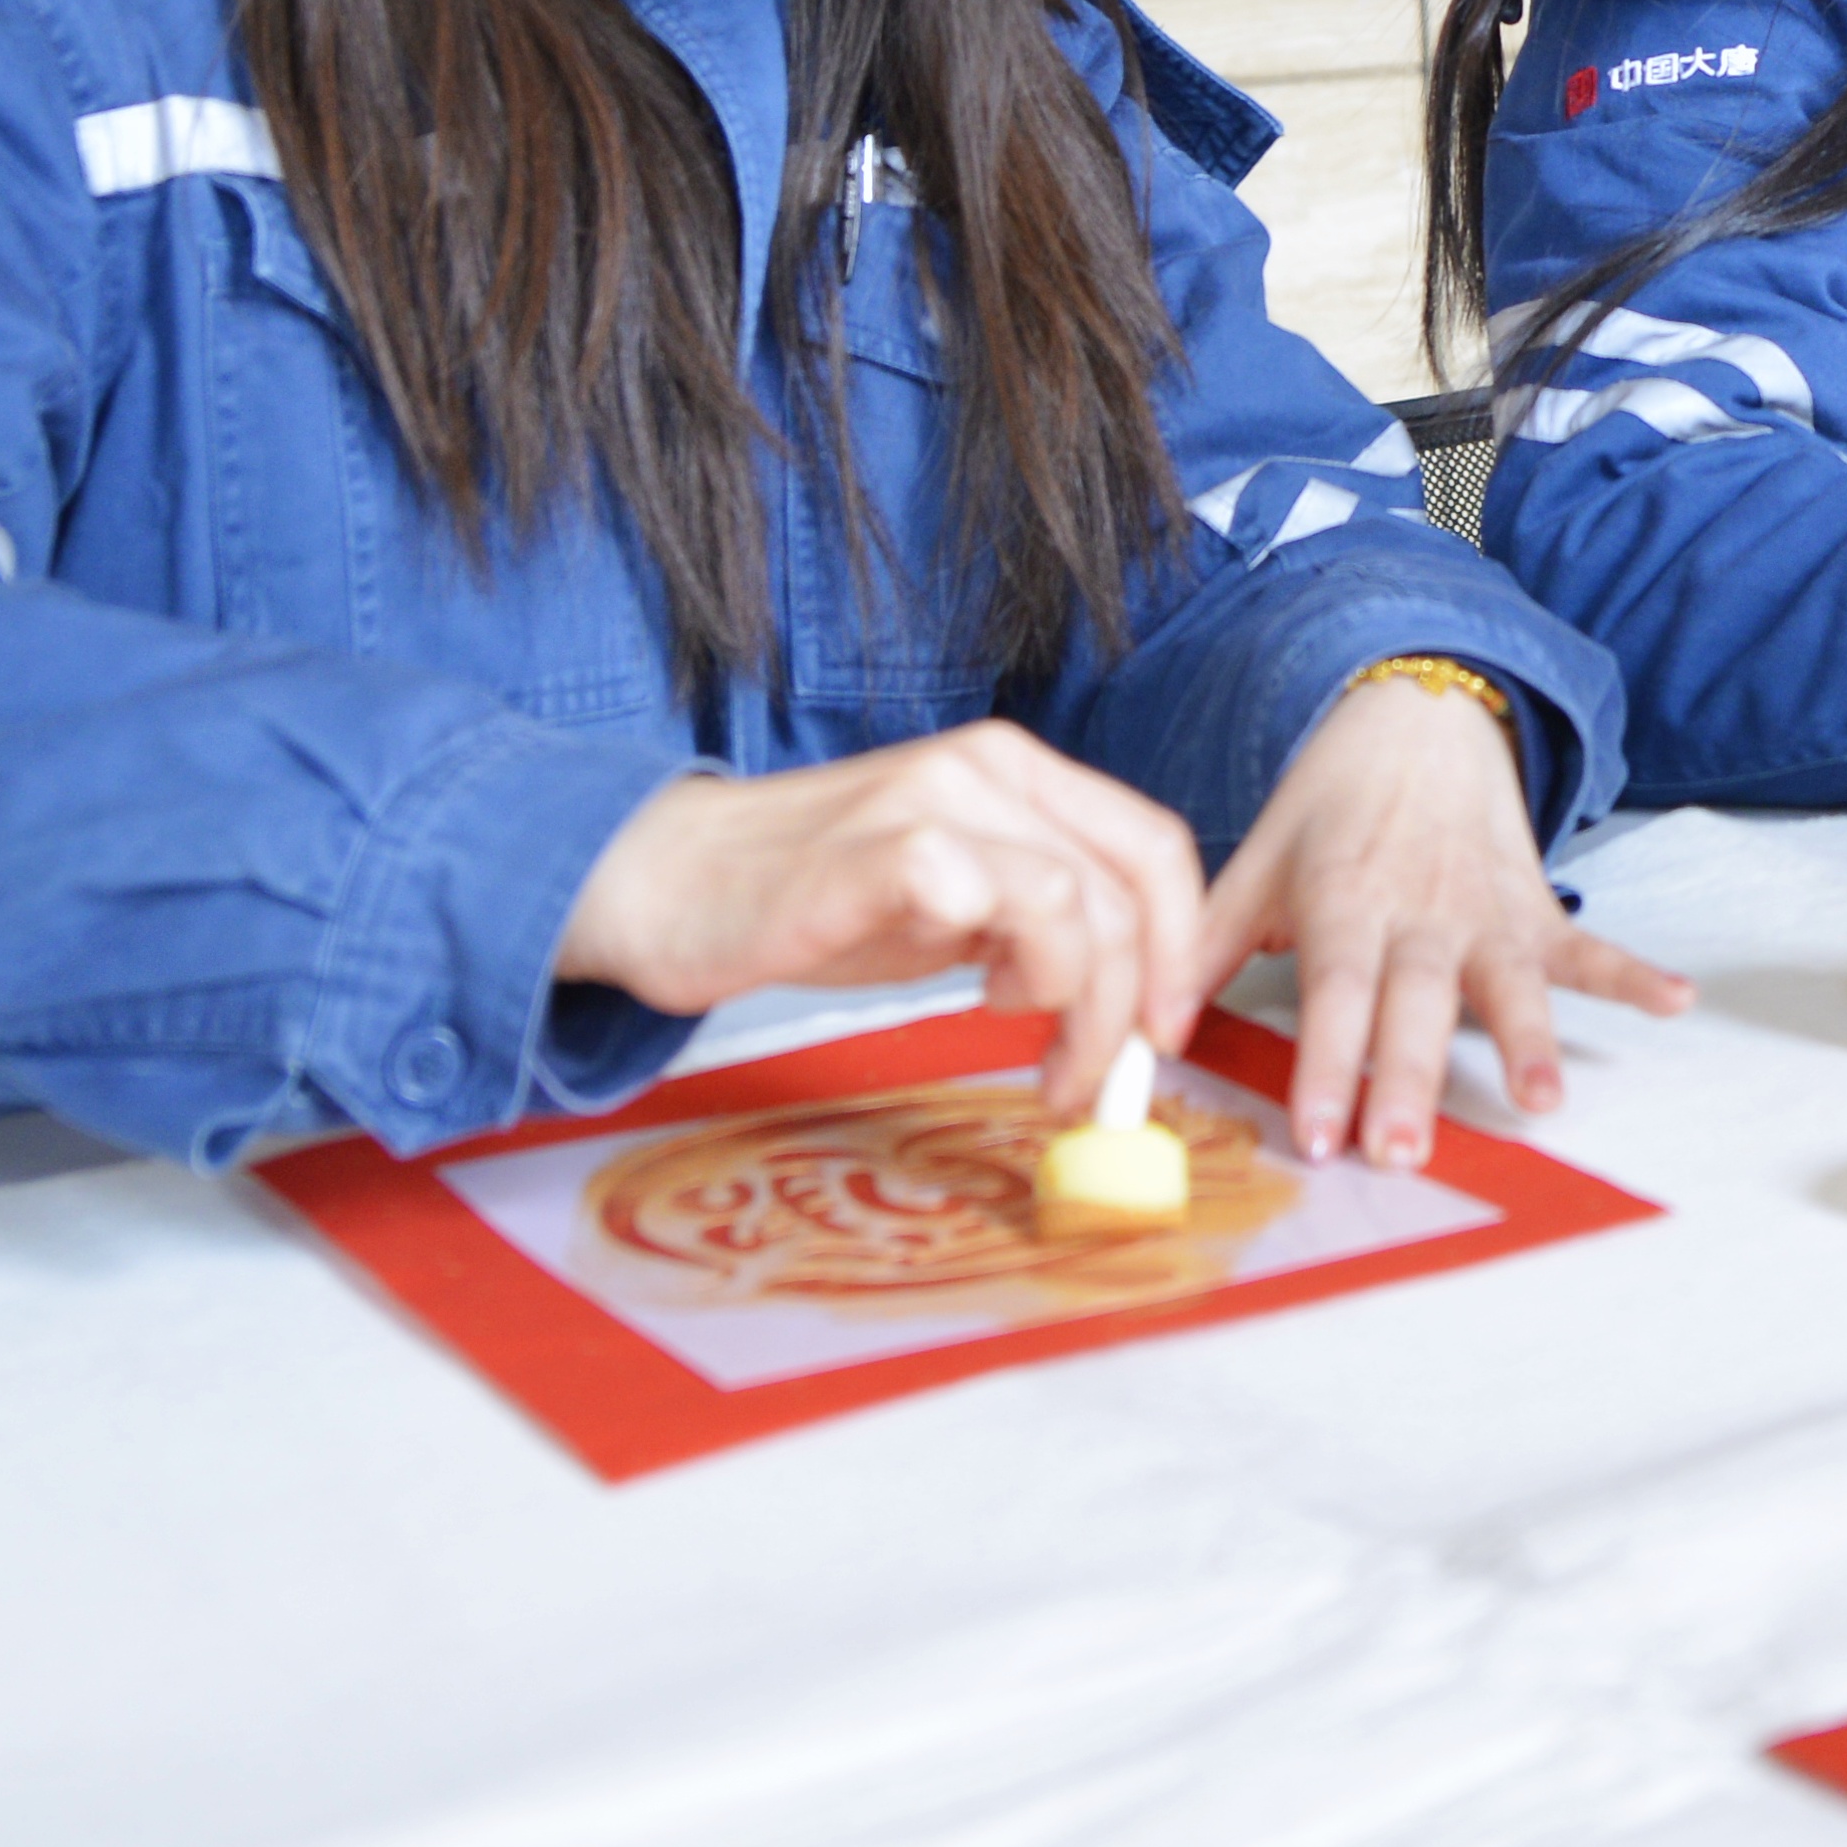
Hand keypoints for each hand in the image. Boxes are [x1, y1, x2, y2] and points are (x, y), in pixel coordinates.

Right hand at [556, 723, 1214, 1111]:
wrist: (665, 887)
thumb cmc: (809, 901)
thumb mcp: (951, 908)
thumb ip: (1036, 927)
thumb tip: (1127, 1001)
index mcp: (1015, 774)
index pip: (1151, 845)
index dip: (1181, 945)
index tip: (1165, 1031)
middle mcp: (987, 769)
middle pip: (1130, 883)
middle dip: (1139, 999)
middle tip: (1103, 1077)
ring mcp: (936, 800)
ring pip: (1077, 903)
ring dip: (1083, 1008)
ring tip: (1037, 1060)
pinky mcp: (886, 848)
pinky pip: (997, 905)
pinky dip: (1019, 976)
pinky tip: (975, 1008)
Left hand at [1206, 669, 1692, 1171]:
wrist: (1415, 716)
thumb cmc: (1328, 806)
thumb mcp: (1256, 860)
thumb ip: (1206, 945)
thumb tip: (1148, 1029)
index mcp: (1345, 902)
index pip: (1334, 993)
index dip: (1326, 1064)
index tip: (1318, 1133)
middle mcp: (1419, 912)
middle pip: (1416, 1005)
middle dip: (1411, 1078)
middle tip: (1403, 1149)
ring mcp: (1484, 911)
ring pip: (1508, 982)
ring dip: (1527, 1039)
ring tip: (1542, 1100)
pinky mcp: (1535, 908)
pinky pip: (1590, 947)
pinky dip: (1636, 974)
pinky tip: (1678, 1002)